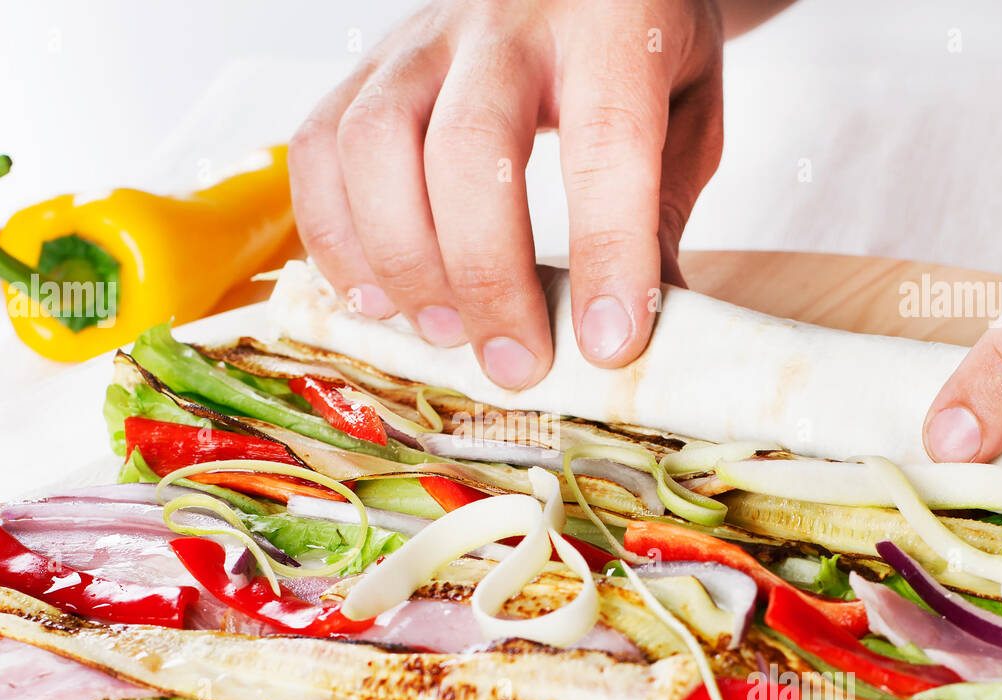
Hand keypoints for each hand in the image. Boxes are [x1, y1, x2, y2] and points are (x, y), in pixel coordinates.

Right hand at [287, 0, 731, 388]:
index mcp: (610, 28)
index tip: (609, 345)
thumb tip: (629, 335)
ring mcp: (420, 40)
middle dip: (487, 277)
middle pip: (468, 148)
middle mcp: (504, 23)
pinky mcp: (365, 67)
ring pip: (372, 144)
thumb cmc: (634, 46)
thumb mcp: (684, 115)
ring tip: (443, 334)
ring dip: (401, 262)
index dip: (606, 252)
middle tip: (516, 363)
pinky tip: (376, 296)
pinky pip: (317, 148)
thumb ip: (661, 211)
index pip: (603, 141)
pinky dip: (334, 237)